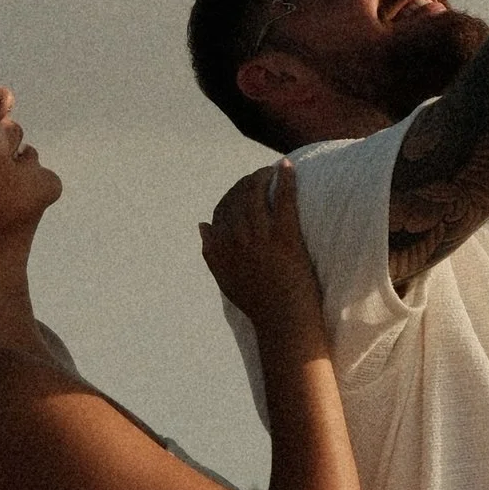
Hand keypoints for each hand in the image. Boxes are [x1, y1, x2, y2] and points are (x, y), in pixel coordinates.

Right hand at [201, 165, 325, 358]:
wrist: (283, 323)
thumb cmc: (259, 304)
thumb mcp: (225, 279)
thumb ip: (211, 253)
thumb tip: (202, 225)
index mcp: (222, 248)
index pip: (221, 211)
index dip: (231, 196)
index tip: (242, 190)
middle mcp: (237, 239)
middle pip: (237, 198)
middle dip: (247, 182)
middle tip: (260, 176)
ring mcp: (260, 237)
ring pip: (256, 194)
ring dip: (263, 177)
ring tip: (272, 171)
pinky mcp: (284, 237)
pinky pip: (282, 200)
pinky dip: (285, 180)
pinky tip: (286, 166)